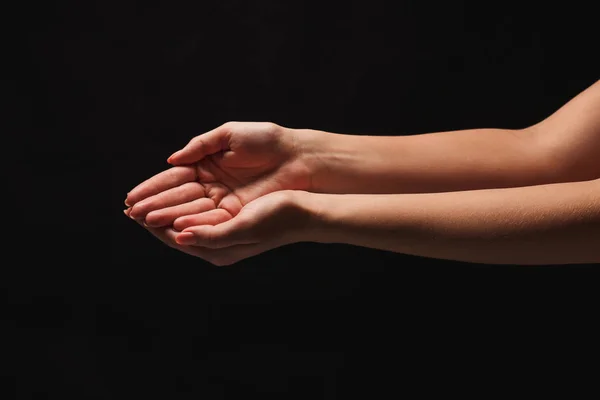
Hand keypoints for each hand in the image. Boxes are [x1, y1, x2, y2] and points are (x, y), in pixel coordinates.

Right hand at [125, 121, 313, 225]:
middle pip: (178, 197)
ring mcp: (224, 200)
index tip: (132, 196)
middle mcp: (213, 185)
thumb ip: (200, 146)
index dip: (154, 187)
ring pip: (190, 209)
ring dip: (166, 215)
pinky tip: (172, 224)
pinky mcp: (237, 212)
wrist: (297, 155)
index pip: (175, 178)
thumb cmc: (267, 139)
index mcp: (208, 164)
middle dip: (154, 204)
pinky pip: (210, 218)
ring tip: (143, 220)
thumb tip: (171, 159)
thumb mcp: (229, 134)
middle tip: (131, 212)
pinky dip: (191, 221)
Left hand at [125, 190, 314, 265]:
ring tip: (144, 200)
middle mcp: (216, 242)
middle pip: (175, 227)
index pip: (175, 237)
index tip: (134, 212)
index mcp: (217, 250)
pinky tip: (174, 192)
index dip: (153, 224)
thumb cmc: (277, 219)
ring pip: (184, 216)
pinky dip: (182, 200)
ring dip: (165, 207)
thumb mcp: (243, 228)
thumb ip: (210, 236)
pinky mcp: (228, 215)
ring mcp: (221, 229)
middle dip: (153, 215)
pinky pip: (197, 208)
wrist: (305, 211)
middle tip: (130, 206)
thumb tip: (179, 234)